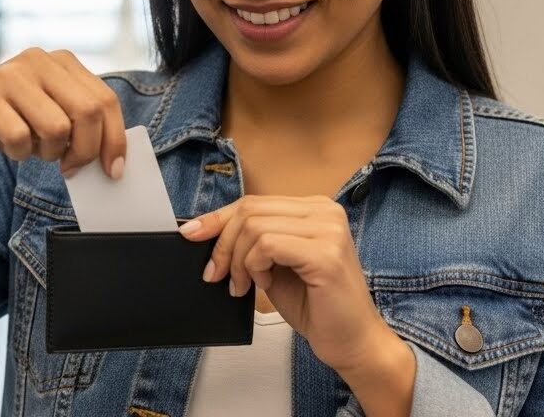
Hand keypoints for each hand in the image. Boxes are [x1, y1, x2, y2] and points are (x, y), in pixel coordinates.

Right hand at [0, 48, 127, 187]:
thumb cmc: (9, 118)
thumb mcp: (50, 112)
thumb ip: (80, 123)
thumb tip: (114, 159)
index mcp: (61, 61)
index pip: (105, 100)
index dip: (114, 139)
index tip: (112, 170)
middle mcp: (38, 60)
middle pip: (87, 112)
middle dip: (85, 151)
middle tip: (70, 168)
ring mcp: (8, 75)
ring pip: (56, 128)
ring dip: (48, 152)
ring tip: (34, 149)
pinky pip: (19, 138)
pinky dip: (19, 154)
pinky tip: (10, 147)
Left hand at [178, 194, 390, 373]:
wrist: (353, 342)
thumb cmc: (315, 305)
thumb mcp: (273, 264)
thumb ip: (251, 241)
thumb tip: (204, 229)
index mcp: (314, 208)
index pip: (253, 202)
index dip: (217, 218)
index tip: (191, 234)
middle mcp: (325, 211)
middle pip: (249, 210)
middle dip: (223, 244)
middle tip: (217, 275)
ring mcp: (329, 230)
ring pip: (254, 227)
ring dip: (238, 261)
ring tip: (244, 285)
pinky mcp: (326, 254)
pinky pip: (267, 246)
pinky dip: (254, 267)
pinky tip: (264, 284)